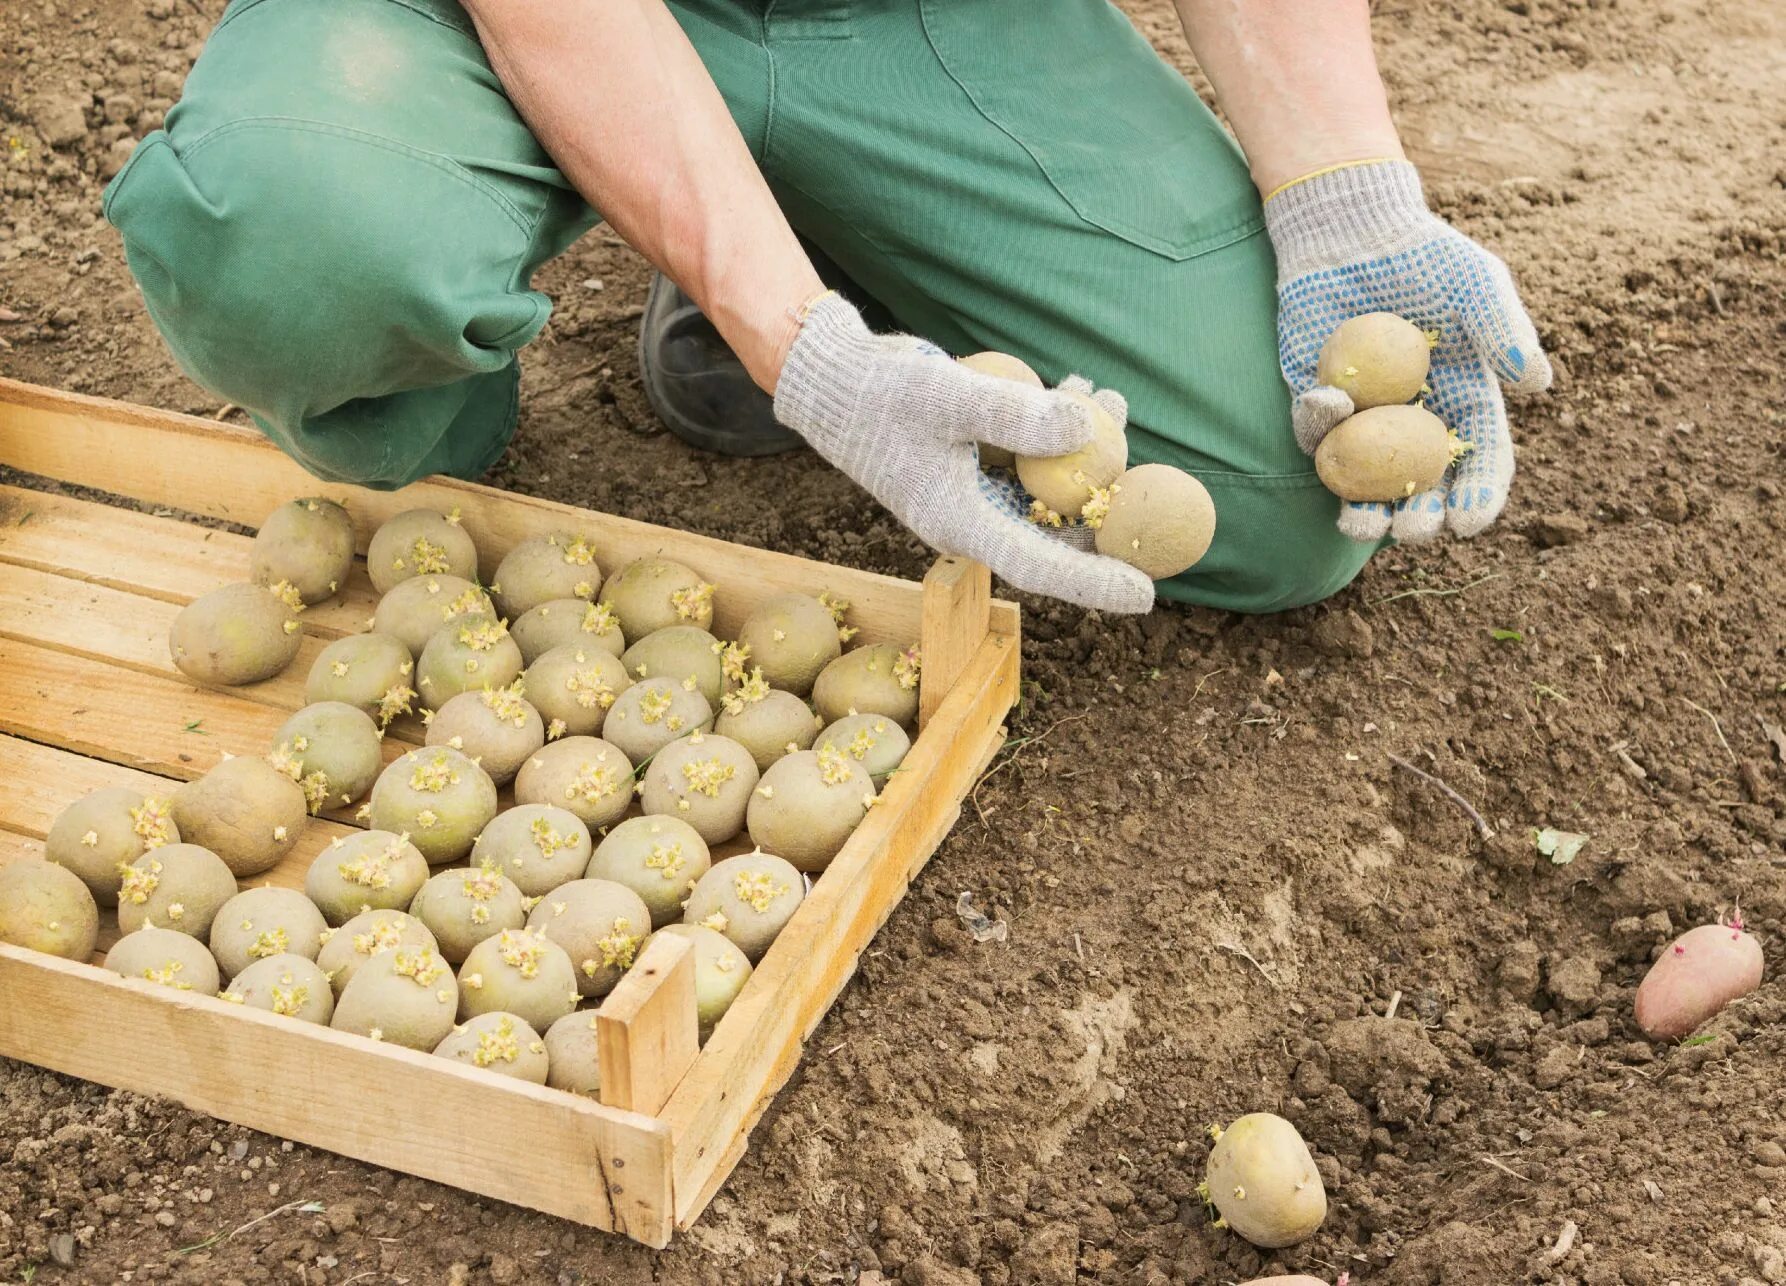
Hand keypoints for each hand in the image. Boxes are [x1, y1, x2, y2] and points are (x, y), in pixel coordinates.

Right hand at [773, 294, 1154, 613]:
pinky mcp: (975, 466)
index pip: (1041, 567)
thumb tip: (1087, 426)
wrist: (832, 380)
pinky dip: (1060, 433)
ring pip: (1050, 492)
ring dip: (1089, 455)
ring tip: (1114, 399)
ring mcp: (976, 493)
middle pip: (1057, 534)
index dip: (1096, 583)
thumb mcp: (948, 397)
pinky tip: (1079, 388)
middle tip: (1151, 476)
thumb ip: (1016, 415)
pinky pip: (1032, 462)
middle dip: (1108, 505)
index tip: (1148, 594)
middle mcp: (974, 519)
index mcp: (963, 525)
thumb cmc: (879, 395)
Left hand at [1267, 160, 1551, 542]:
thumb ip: (1505, 332)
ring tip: (1361, 525)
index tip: (1471, 521)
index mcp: (1464, 402)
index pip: (1479, 460)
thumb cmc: (1426, 257)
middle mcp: (1413, 421)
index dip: (1479, 495)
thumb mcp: (1478, 286)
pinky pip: (1314, 430)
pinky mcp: (1314, 400)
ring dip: (1363, 509)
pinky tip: (1330, 410)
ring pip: (1363, 480)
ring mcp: (1362, 418)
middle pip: (1421, 485)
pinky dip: (1320, 429)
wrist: (1353, 232)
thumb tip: (1539, 384)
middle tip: (1416, 530)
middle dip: (1420, 517)